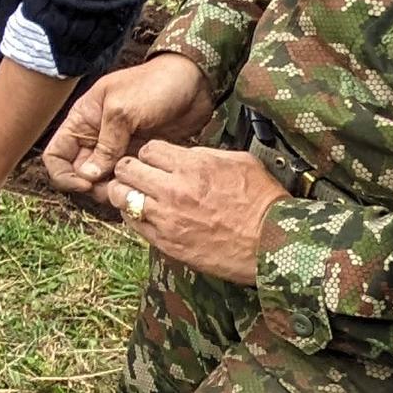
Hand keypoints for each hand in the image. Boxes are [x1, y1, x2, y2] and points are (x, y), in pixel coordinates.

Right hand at [40, 53, 215, 199]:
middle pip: (78, 172)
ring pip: (102, 179)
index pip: (55, 155)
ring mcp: (116, 147)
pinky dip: (129, 185)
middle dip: (91, 185)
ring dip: (111, 188)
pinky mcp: (137, 155)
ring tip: (131, 186)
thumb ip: (105, 144)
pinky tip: (143, 184)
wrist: (194, 82)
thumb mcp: (123, 111)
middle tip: (115, 188)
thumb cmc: (155, 86)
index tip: (87, 183)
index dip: (63, 174)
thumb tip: (89, 176)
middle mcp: (95, 136)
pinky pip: (125, 177)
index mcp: (82, 120)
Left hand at [102, 140, 284, 284]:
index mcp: (193, 166)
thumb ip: (205, 154)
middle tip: (136, 174)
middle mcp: (174, 190)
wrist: (270, 242)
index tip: (155, 160)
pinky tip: (143, 214)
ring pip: (122, 198)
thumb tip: (185, 153)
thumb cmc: (261, 201)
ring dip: (125, 193)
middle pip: (127, 170)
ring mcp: (166, 218)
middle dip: (129, 169)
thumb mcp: (239, 161)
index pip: (148, 149)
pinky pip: (133, 224)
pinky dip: (133, 216)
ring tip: (134, 194)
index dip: (150, 154)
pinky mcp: (165, 242)